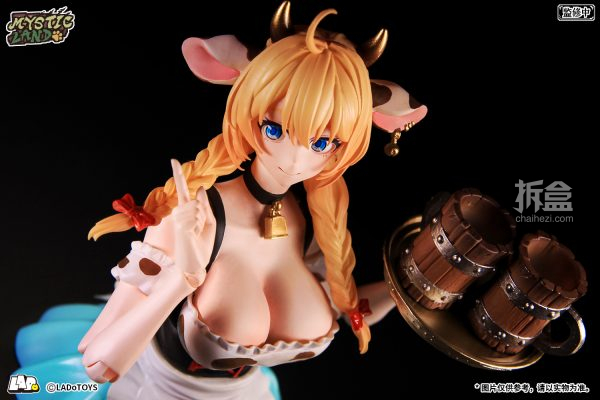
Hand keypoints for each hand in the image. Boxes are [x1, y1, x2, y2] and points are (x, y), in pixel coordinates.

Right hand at [171, 159, 215, 287]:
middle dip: (205, 214)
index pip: (183, 190)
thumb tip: (200, 189)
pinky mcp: (179, 227)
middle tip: (200, 230)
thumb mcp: (210, 223)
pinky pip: (196, 217)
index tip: (173, 160)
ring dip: (202, 221)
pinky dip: (199, 226)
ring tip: (196, 234)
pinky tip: (193, 236)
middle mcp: (179, 213)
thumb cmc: (202, 245)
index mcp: (187, 211)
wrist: (196, 265)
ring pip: (198, 208)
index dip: (178, 175)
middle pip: (199, 201)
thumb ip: (205, 206)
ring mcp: (178, 220)